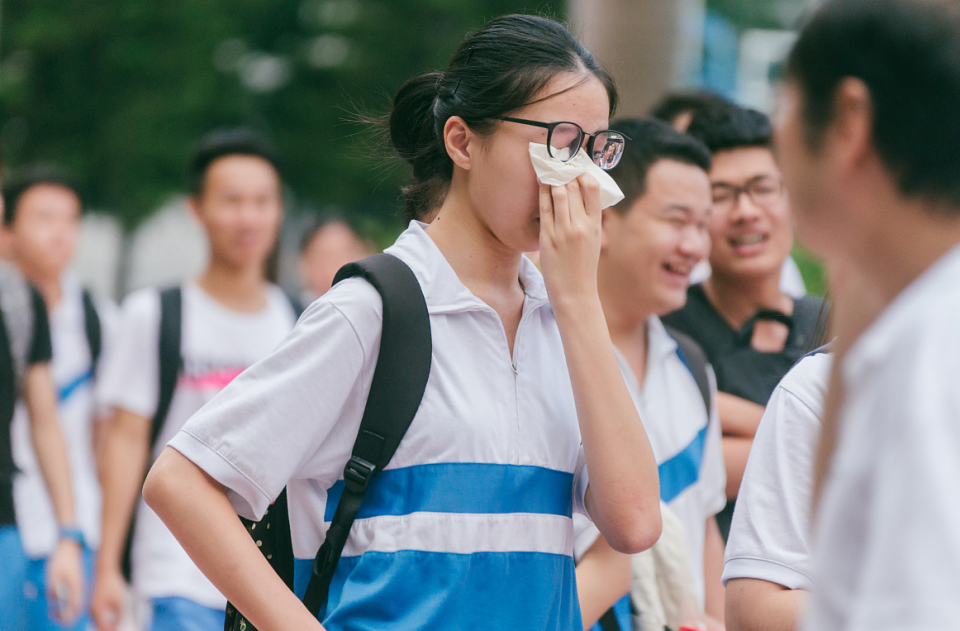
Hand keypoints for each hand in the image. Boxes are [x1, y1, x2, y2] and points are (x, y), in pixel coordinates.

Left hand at [47, 538, 82, 624]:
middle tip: (52, 613)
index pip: (74, 608)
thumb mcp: (53, 573)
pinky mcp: (75, 583)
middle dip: (65, 614)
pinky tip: (57, 597)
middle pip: (76, 608)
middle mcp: (79, 587)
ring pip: (74, 602)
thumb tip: (54, 599)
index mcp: (75, 586)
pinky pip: (72, 596)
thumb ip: (53, 587)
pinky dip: (65, 601)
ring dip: (65, 608)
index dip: (65, 616)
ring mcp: (78, 585)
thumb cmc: (61, 559)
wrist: (70, 548)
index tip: (54, 614)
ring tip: (53, 607)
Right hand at [91, 565, 126, 630]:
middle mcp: (92, 610)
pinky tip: (115, 620)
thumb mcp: (120, 600)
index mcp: (97, 610)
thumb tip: (121, 624)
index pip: (104, 627)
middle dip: (110, 629)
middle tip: (120, 629)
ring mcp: (93, 607)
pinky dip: (106, 619)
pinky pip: (100, 616)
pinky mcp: (95, 603)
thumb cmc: (113, 585)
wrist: (105, 571)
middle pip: (100, 626)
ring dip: (107, 625)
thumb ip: (120, 614)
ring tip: (118, 627)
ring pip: (99, 621)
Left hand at [537, 174, 602, 311]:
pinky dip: (542, 193)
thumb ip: (589, 220)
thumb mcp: (594, 242)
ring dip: (552, 179)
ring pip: (558, 194)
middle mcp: (581, 226)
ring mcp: (564, 231)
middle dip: (565, 172)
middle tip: (557, 161)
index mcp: (595, 225)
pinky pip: (544, 209)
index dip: (583, 173)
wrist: (575, 295)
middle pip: (574, 187)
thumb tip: (582, 198)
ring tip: (547, 170)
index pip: (592, 188)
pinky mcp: (548, 238)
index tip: (575, 166)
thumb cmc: (583, 268)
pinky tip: (540, 184)